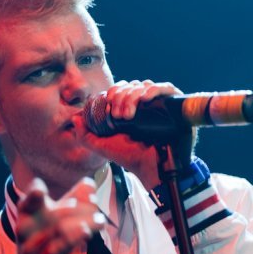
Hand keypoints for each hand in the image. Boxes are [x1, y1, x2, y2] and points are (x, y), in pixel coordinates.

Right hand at [13, 177, 104, 253]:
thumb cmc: (47, 240)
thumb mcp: (56, 218)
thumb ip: (73, 199)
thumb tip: (90, 183)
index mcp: (27, 215)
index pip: (26, 201)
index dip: (33, 193)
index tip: (41, 188)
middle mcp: (25, 230)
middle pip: (48, 214)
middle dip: (74, 206)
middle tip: (94, 201)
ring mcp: (30, 249)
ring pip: (58, 230)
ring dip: (82, 222)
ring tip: (100, 219)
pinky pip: (56, 250)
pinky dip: (73, 239)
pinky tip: (86, 231)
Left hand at [74, 80, 193, 189]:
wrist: (152, 169)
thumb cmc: (130, 158)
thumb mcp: (102, 147)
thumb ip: (85, 135)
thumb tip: (75, 117)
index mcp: (132, 109)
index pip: (122, 89)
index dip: (113, 92)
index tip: (108, 105)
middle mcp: (147, 105)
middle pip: (132, 85)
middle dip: (121, 96)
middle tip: (117, 115)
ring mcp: (161, 104)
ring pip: (146, 85)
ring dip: (133, 96)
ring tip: (127, 116)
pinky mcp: (176, 106)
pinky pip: (166, 88)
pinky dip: (154, 90)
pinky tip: (144, 100)